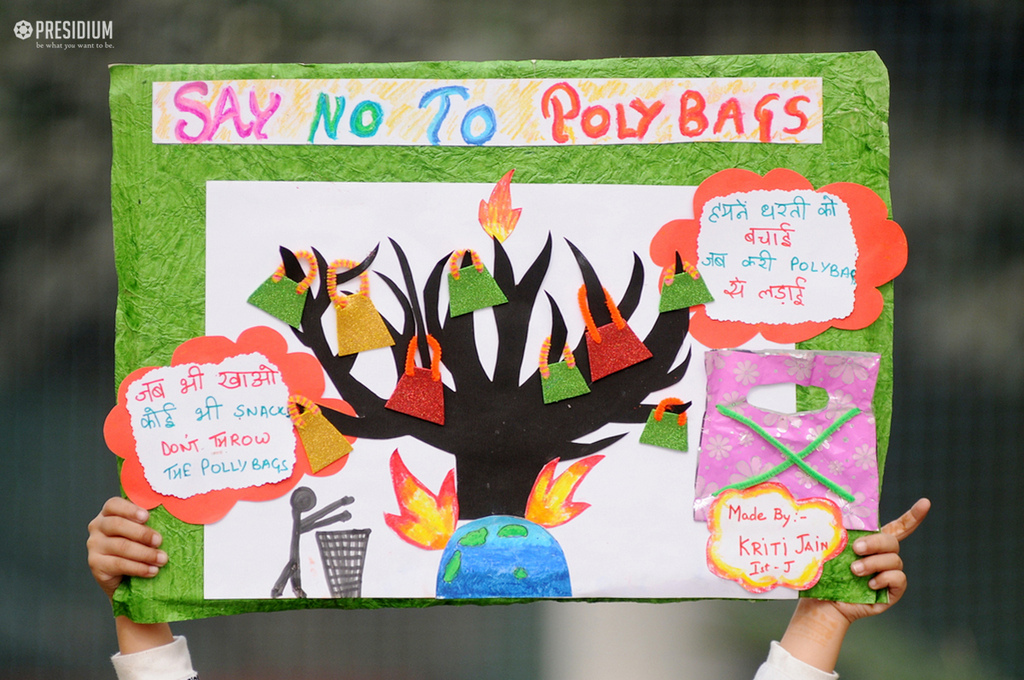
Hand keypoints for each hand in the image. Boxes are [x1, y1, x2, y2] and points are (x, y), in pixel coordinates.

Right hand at [87, 497, 166, 599]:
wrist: (125, 577)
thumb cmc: (138, 546)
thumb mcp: (142, 530)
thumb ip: (148, 521)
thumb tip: (172, 514)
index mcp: (109, 513)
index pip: (114, 504)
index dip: (130, 509)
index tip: (147, 516)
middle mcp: (98, 526)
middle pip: (117, 524)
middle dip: (142, 533)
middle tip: (159, 541)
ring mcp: (94, 545)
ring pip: (121, 546)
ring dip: (145, 553)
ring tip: (162, 559)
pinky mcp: (95, 564)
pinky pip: (118, 564)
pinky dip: (139, 568)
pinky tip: (152, 570)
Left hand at [779, 498, 930, 671]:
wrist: (823, 601)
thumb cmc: (825, 573)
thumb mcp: (832, 548)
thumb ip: (840, 531)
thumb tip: (840, 510)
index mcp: (873, 543)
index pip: (899, 527)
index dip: (913, 515)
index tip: (925, 502)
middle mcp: (884, 557)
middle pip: (892, 541)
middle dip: (875, 543)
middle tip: (856, 549)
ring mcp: (890, 575)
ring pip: (894, 559)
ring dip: (874, 563)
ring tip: (854, 570)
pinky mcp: (892, 592)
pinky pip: (898, 578)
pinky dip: (885, 578)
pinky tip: (870, 583)